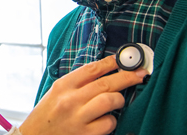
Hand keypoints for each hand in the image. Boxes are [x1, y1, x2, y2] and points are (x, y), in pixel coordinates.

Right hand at [19, 55, 146, 134]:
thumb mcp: (56, 92)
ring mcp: (78, 117)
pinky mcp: (85, 134)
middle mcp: (70, 99)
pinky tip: (105, 120)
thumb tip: (102, 73)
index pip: (91, 69)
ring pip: (109, 100)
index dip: (110, 63)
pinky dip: (111, 121)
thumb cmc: (47, 115)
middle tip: (140, 74)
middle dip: (127, 76)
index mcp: (63, 85)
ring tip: (118, 100)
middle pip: (105, 83)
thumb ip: (76, 83)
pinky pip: (108, 123)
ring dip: (118, 99)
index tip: (123, 60)